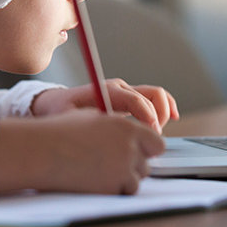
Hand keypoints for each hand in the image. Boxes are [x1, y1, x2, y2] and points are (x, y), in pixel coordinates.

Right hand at [0, 109, 164, 193]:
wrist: (41, 151)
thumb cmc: (61, 133)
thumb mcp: (93, 118)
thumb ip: (117, 127)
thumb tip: (131, 137)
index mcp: (126, 127)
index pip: (157, 143)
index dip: (147, 149)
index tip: (138, 153)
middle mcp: (129, 147)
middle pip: (147, 164)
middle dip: (133, 166)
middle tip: (111, 165)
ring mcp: (122, 169)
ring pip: (136, 180)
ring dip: (123, 180)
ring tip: (99, 172)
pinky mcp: (112, 187)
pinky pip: (122, 192)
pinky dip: (113, 190)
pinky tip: (94, 181)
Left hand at [31, 79, 179, 132]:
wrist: (54, 102)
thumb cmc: (60, 111)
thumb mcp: (68, 119)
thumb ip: (86, 124)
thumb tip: (102, 134)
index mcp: (106, 90)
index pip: (135, 99)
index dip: (147, 116)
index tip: (151, 134)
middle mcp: (119, 87)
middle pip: (151, 96)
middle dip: (157, 118)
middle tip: (151, 139)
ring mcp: (126, 90)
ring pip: (156, 95)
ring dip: (163, 112)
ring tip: (157, 133)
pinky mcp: (129, 97)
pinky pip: (154, 97)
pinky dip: (165, 106)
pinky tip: (171, 119)